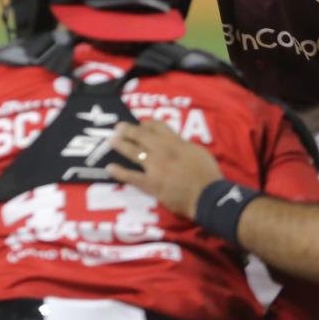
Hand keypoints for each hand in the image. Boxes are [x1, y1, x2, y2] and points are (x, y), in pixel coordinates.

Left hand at [106, 120, 223, 218]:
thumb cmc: (207, 175)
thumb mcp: (199, 152)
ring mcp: (155, 166)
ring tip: (111, 141)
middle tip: (118, 128)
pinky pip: (131, 176)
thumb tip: (176, 143)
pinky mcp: (150, 183)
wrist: (207, 195)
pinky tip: (110, 168)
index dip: (146, 124)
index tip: (140, 125)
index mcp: (176, 142)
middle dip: (128, 130)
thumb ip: (184, 146)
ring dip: (120, 145)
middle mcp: (163, 150)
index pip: (158, 126)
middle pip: (141, 135)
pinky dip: (119, 172)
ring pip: (133, 152)